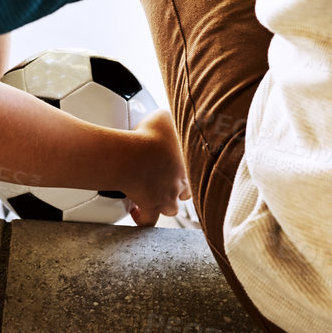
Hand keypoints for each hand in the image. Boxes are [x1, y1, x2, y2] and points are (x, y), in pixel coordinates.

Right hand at [123, 109, 190, 227]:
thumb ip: (171, 117)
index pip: (197, 169)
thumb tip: (172, 113)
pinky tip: (136, 213)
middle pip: (186, 192)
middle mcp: (180, 183)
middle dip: (179, 189)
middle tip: (168, 181)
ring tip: (154, 197)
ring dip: (164, 204)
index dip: (190, 168)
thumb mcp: (165, 117)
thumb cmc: (150, 136)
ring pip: (171, 208)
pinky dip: (142, 217)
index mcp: (188, 163)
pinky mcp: (150, 206)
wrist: (134, 157)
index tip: (180, 164)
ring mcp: (166, 197)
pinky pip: (148, 219)